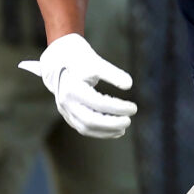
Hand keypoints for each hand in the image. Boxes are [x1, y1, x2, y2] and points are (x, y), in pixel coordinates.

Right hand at [18, 33, 136, 137]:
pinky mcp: (68, 115)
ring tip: (124, 127)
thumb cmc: (80, 61)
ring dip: (106, 131)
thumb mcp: (96, 63)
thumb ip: (112, 73)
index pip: (98, 104)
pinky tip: (116, 130)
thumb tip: (129, 85)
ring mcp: (65, 110)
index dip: (118, 108)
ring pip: (85, 128)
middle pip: (90, 121)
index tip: (133, 108)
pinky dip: (100, 132)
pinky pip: (83, 128)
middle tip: (129, 120)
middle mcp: (66, 102)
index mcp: (72, 89)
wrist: (59, 62)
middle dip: (112, 124)